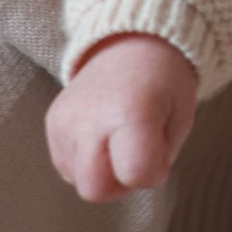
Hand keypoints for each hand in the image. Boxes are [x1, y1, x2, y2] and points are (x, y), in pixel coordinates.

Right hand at [47, 35, 198, 196]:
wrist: (131, 42)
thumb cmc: (164, 83)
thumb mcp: (180, 122)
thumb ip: (158, 159)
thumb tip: (134, 181)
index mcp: (131, 113)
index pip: (133, 174)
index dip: (152, 175)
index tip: (158, 154)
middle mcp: (90, 119)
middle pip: (94, 189)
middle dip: (119, 184)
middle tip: (135, 157)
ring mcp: (64, 120)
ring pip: (77, 181)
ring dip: (101, 173)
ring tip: (117, 142)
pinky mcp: (51, 122)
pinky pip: (65, 166)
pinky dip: (84, 162)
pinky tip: (100, 137)